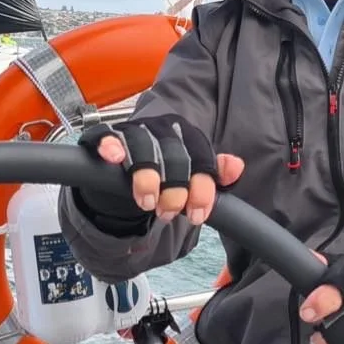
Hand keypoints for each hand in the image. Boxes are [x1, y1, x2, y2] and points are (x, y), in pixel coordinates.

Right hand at [78, 115, 243, 229]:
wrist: (130, 170)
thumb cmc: (166, 173)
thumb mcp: (193, 177)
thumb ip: (216, 174)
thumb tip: (236, 167)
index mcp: (188, 135)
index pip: (201, 156)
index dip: (201, 188)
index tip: (196, 215)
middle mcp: (163, 128)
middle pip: (174, 154)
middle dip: (174, 189)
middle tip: (169, 213)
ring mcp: (135, 130)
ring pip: (143, 146)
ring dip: (146, 177)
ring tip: (147, 202)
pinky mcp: (109, 136)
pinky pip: (107, 136)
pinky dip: (110, 145)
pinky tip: (114, 158)